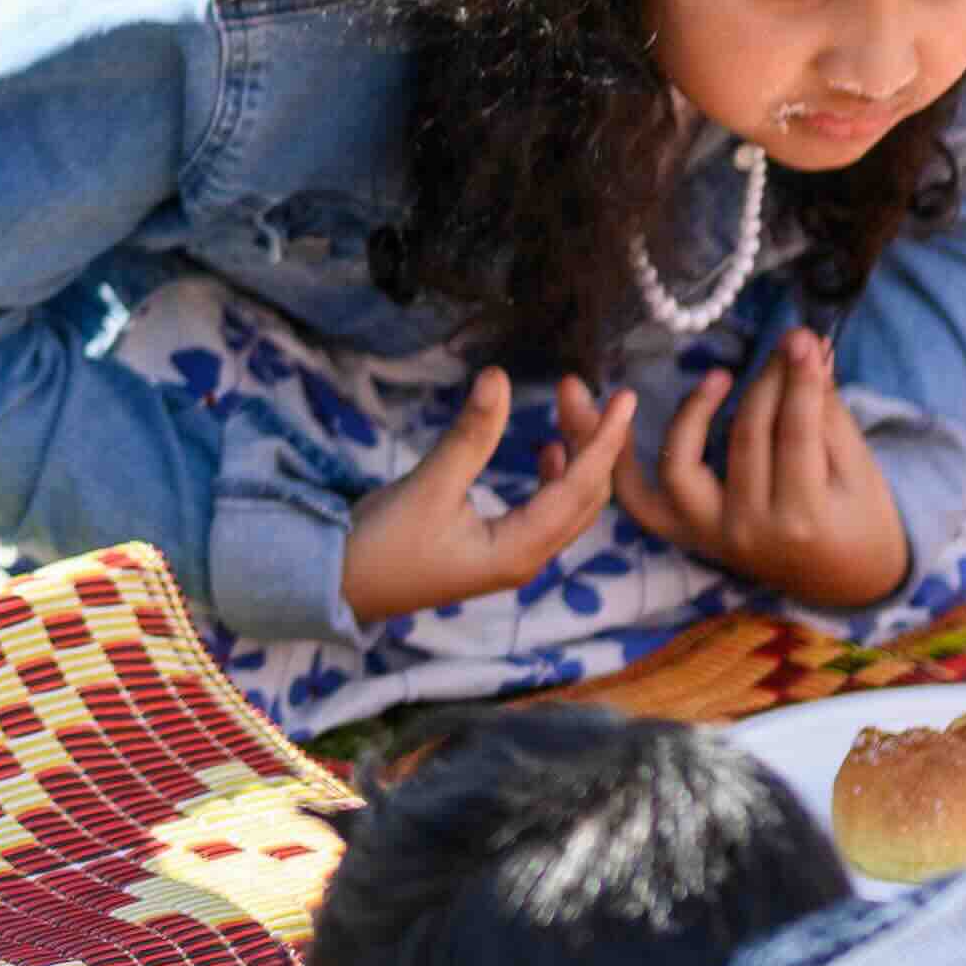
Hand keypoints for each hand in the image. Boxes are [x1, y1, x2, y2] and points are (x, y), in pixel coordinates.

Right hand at [340, 365, 638, 623]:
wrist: (339, 587)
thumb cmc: (381, 545)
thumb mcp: (427, 485)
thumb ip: (469, 435)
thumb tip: (498, 378)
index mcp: (520, 550)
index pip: (581, 487)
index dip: (605, 440)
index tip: (627, 398)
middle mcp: (528, 557)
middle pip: (585, 497)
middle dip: (590, 441)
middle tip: (575, 389)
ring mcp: (514, 557)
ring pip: (568, 504)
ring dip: (576, 457)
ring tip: (567, 410)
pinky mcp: (497, 550)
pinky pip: (546, 511)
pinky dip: (557, 477)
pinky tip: (547, 451)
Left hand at [616, 324, 914, 612]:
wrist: (842, 580)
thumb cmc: (858, 518)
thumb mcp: (857, 469)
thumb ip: (827, 410)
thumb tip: (811, 346)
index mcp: (800, 518)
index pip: (792, 434)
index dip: (796, 381)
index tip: (801, 338)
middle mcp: (746, 530)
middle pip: (743, 439)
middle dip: (765, 383)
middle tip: (786, 343)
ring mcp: (707, 534)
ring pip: (680, 465)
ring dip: (690, 412)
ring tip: (719, 376)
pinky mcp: (684, 533)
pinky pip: (638, 498)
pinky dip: (620, 460)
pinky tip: (618, 411)